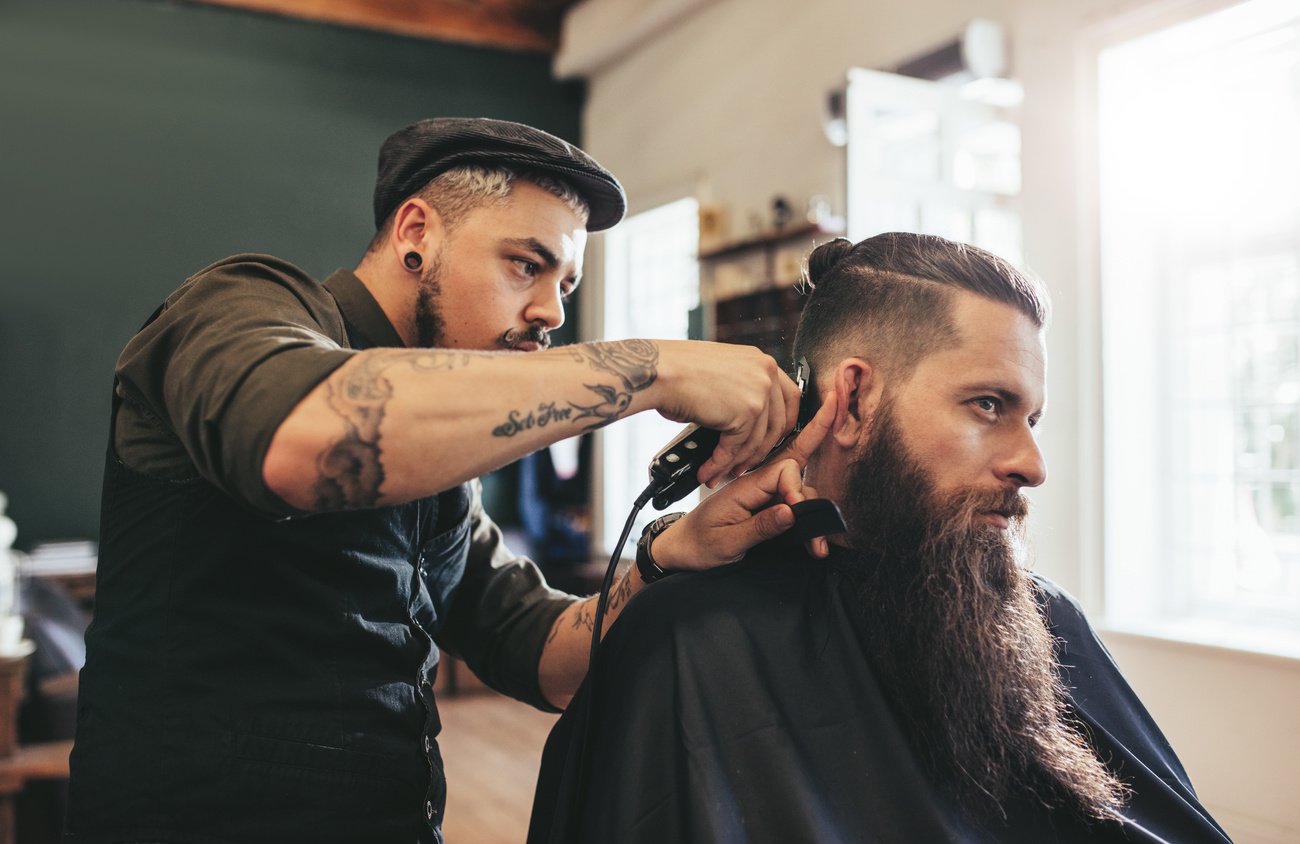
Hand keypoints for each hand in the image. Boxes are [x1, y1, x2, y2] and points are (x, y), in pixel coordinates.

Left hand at [650, 391, 837, 570]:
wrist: (679, 551)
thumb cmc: (696, 545)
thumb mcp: (727, 542)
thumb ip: (760, 527)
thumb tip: (792, 512)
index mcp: (743, 488)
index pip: (784, 471)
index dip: (797, 491)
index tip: (798, 517)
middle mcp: (755, 489)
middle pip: (797, 480)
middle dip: (812, 504)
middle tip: (819, 540)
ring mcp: (760, 499)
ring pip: (798, 495)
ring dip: (812, 515)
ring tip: (817, 546)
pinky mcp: (763, 510)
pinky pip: (790, 507)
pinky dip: (804, 521)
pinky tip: (812, 538)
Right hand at [653, 341, 800, 486]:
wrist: (659, 371)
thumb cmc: (677, 370)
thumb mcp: (721, 372)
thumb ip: (740, 389)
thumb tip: (744, 419)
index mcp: (761, 361)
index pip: (789, 398)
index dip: (782, 425)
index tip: (771, 442)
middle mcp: (766, 373)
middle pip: (779, 423)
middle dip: (761, 451)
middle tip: (745, 465)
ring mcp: (759, 392)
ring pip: (757, 440)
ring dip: (738, 462)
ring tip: (722, 474)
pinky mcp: (746, 412)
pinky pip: (736, 448)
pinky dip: (721, 464)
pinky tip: (709, 470)